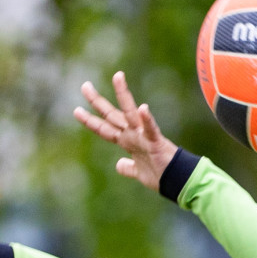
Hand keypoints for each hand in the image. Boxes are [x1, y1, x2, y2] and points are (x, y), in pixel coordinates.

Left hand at [73, 71, 178, 190]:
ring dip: (124, 94)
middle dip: (97, 101)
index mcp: (128, 142)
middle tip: (84, 86)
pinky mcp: (156, 142)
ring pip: (131, 113)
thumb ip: (128, 167)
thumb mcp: (138, 172)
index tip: (77, 110)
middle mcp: (133, 135)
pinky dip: (147, 120)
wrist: (179, 181)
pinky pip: (151, 129)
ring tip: (118, 76)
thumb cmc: (161, 176)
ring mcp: (144, 136)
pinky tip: (144, 108)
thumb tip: (119, 164)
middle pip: (112, 115)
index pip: (105, 128)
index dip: (91, 120)